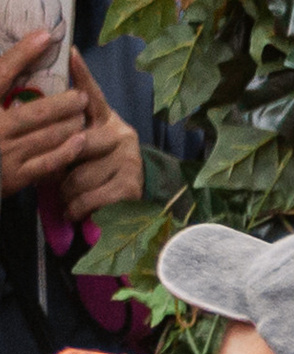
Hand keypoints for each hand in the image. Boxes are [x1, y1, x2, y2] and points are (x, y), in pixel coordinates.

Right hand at [0, 35, 86, 196]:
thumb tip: (19, 61)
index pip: (3, 71)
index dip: (24, 52)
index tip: (45, 36)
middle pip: (35, 110)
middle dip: (63, 103)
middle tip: (81, 96)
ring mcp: (6, 152)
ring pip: (46, 136)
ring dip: (69, 125)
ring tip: (83, 115)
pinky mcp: (17, 176)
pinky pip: (48, 162)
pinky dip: (66, 151)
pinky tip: (80, 140)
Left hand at [58, 56, 141, 225]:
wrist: (145, 197)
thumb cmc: (107, 168)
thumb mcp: (94, 143)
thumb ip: (76, 131)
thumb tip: (46, 126)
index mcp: (109, 120)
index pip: (94, 94)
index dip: (82, 74)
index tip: (72, 52)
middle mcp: (122, 135)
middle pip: (78, 145)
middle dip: (60, 164)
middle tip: (51, 177)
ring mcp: (128, 161)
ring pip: (81, 175)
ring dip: (65, 192)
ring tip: (62, 200)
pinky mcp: (131, 186)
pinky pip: (92, 197)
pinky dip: (77, 208)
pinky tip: (71, 212)